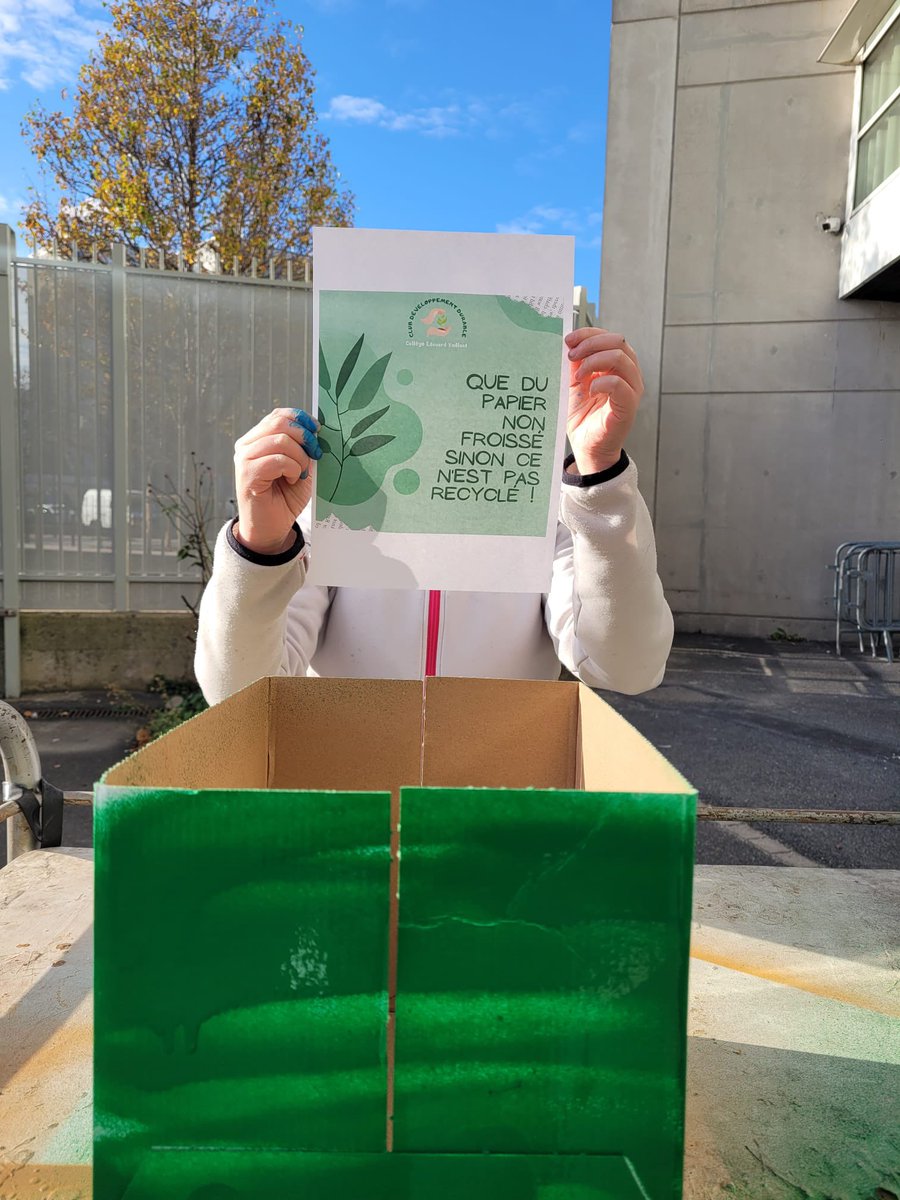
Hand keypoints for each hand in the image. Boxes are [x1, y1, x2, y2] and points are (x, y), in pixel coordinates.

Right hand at [233, 407, 321, 554]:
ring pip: (280, 440)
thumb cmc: (285, 498)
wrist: (271, 528)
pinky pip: (277, 459)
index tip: (317, 430)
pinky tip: (292, 480)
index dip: (300, 418)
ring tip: (300, 474)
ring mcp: (244, 458)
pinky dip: (292, 469)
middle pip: (279, 423)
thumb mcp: (301, 467)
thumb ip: (304, 448)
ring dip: (300, 458)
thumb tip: (317, 430)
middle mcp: (247, 445)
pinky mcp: (246, 474)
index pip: (278, 415)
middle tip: (316, 454)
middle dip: (304, 436)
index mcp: (258, 439)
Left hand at [564, 327, 643, 475]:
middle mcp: (629, 374)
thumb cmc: (582, 417)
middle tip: (572, 356)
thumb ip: (575, 364)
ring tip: (578, 378)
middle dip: (591, 344)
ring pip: (621, 358)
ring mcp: (632, 389)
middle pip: (619, 341)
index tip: (568, 340)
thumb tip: (569, 343)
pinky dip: (600, 383)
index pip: (610, 337)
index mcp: (617, 366)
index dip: (589, 334)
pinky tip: (589, 391)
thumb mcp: (573, 384)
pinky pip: (619, 384)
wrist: (585, 446)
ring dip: (594, 362)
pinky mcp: (628, 406)